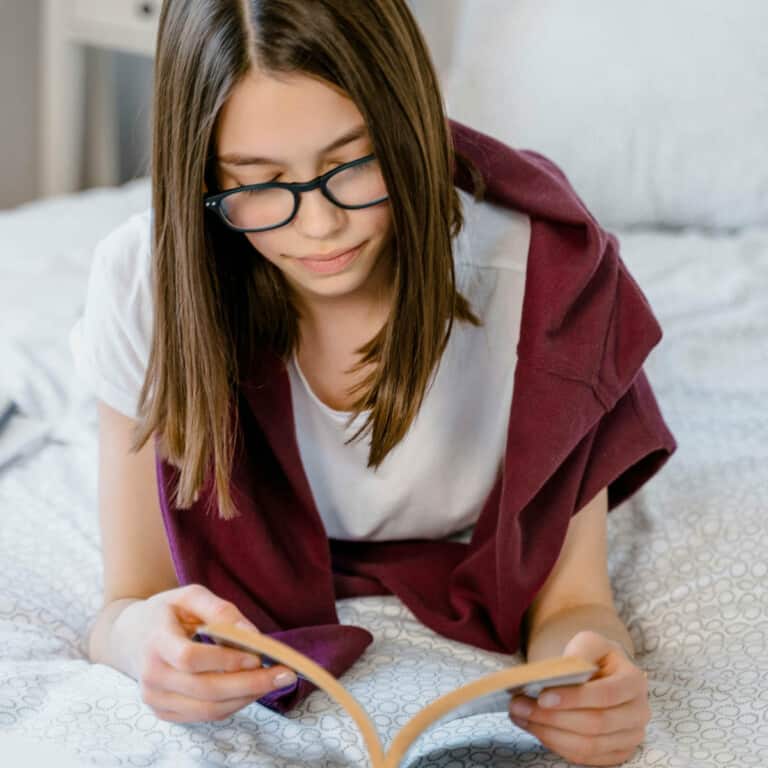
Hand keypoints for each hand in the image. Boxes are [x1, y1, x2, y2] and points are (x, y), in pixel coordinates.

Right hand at [120, 584, 297, 722]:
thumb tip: (252, 636)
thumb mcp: (189, 596)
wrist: (129, 637)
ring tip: (274, 682)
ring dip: (246, 698)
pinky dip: (233, 705)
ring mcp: (155, 699)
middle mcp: (151, 676)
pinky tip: (252, 689)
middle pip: (205, 690)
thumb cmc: (167, 611)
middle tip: (284, 675)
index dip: (225, 660)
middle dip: (249, 684)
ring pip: (207, 709)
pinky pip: (204, 716)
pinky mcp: (163, 712)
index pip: (190, 658)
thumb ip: (220, 610)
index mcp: (156, 641)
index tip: (257, 656)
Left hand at [508, 630, 649, 765]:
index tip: (542, 697)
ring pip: (587, 745)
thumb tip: (565, 668)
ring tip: (520, 716)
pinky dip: (556, 745)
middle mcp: (638, 713)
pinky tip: (535, 728)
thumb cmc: (595, 657)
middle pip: (595, 725)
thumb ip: (581, 650)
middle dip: (552, 718)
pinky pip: (584, 758)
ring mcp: (630, 737)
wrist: (604, 673)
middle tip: (518, 706)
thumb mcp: (589, 642)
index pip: (605, 695)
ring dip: (548, 733)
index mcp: (634, 682)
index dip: (574, 698)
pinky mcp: (616, 753)